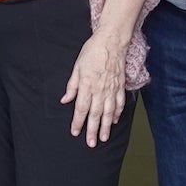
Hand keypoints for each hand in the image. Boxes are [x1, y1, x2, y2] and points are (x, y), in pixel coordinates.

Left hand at [61, 30, 131, 144]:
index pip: (81, 109)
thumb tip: (65, 100)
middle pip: (95, 114)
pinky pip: (119, 103)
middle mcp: (99, 90)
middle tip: (91, 143)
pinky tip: (114, 121)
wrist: (111, 42)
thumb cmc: (92, 52)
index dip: (77, 122)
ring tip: (104, 138)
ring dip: (106, 127)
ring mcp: (111, 89)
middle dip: (92, 130)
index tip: (75, 132)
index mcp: (86, 85)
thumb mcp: (76, 67)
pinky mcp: (120, 86)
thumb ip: (72, 86)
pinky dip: (117, 113)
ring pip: (108, 112)